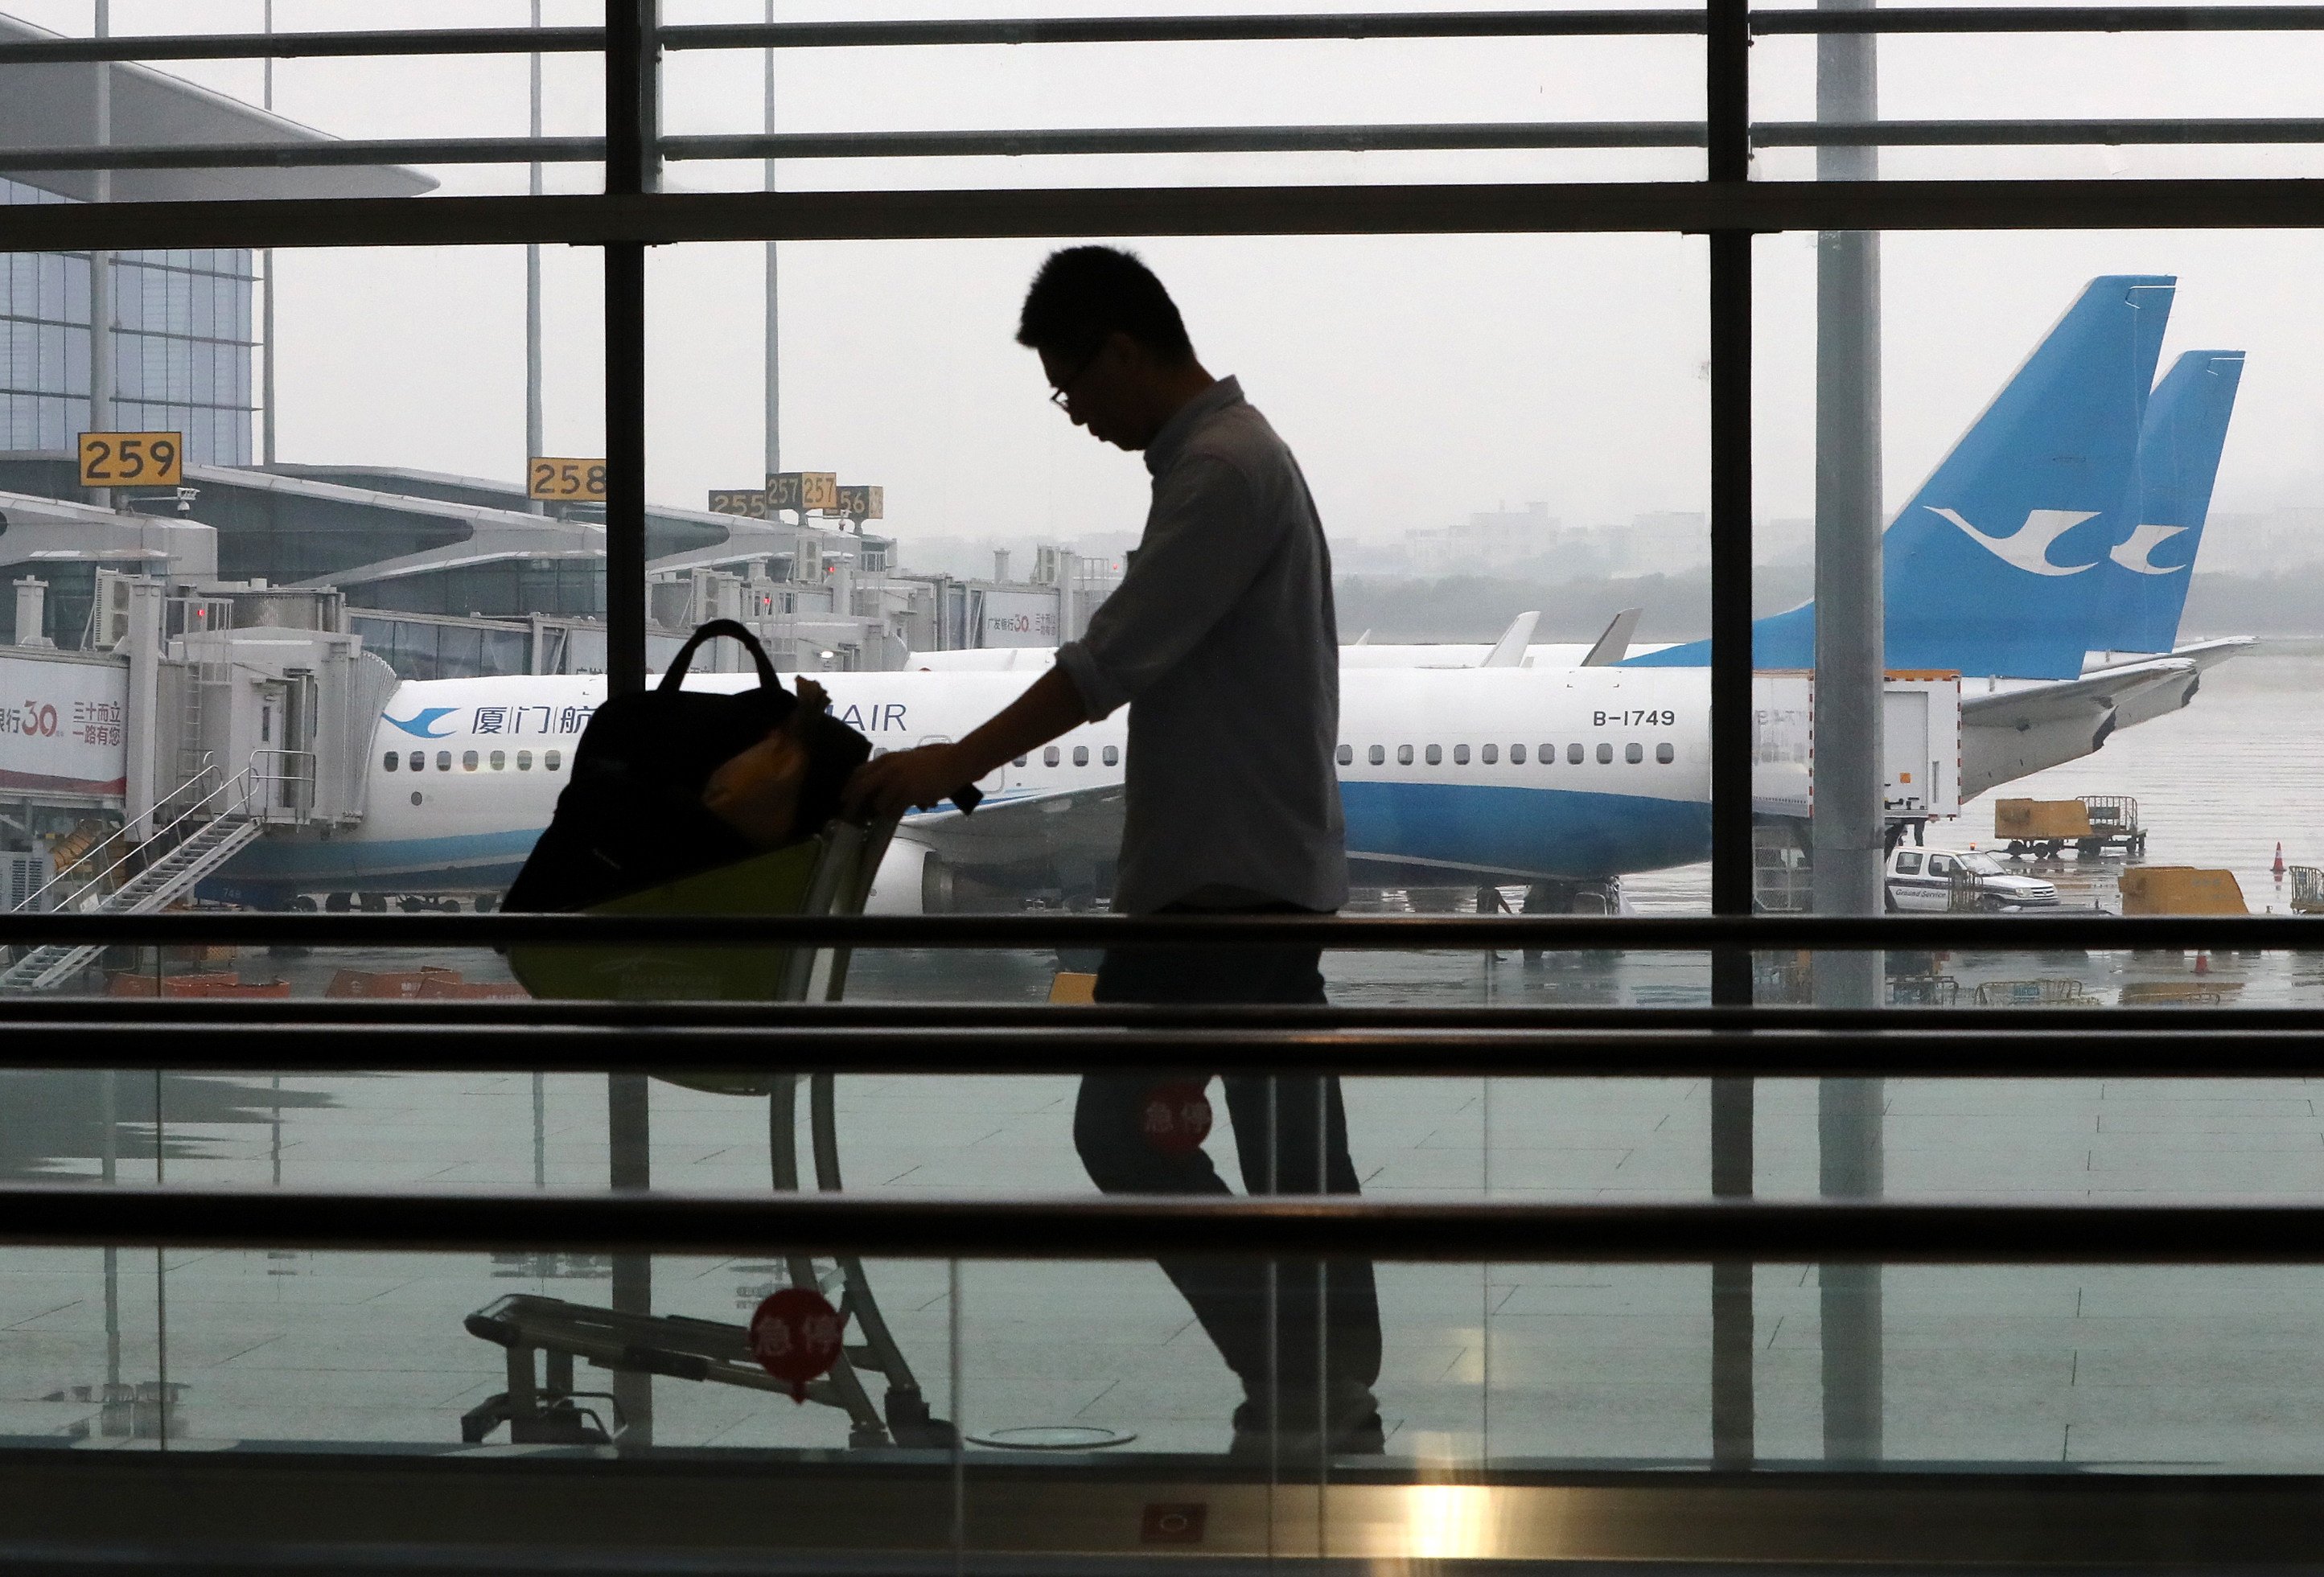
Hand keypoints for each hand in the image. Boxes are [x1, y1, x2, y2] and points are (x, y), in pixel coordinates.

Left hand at [844, 743, 972, 820]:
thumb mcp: (909, 759)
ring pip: (878, 803)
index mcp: (888, 759)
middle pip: (861, 787)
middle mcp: (889, 768)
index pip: (859, 772)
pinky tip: (896, 815)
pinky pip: (894, 810)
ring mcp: (898, 780)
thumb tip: (882, 785)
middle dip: (853, 803)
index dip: (849, 787)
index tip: (843, 799)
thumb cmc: (936, 760)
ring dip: (880, 812)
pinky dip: (893, 814)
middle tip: (850, 816)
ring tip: (883, 815)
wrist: (955, 763)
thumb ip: (894, 769)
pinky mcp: (909, 793)